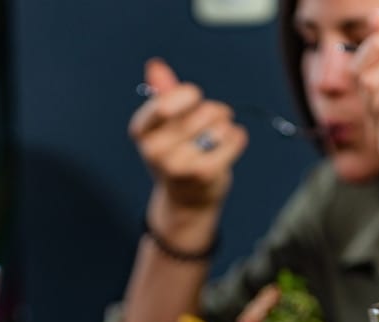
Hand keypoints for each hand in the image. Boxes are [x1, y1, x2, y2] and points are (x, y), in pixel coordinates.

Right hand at [129, 58, 247, 216]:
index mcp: (142, 132)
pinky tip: (229, 144)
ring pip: (219, 125)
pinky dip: (236, 137)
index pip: (165, 103)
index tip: (193, 98)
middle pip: (203, 111)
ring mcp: (178, 165)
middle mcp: (155, 151)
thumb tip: (155, 66)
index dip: (188, 95)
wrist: (186, 198)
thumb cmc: (176, 152)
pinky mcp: (204, 174)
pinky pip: (232, 139)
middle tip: (212, 121)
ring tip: (217, 137)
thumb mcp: (165, 123)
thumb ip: (163, 93)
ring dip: (225, 126)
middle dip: (214, 110)